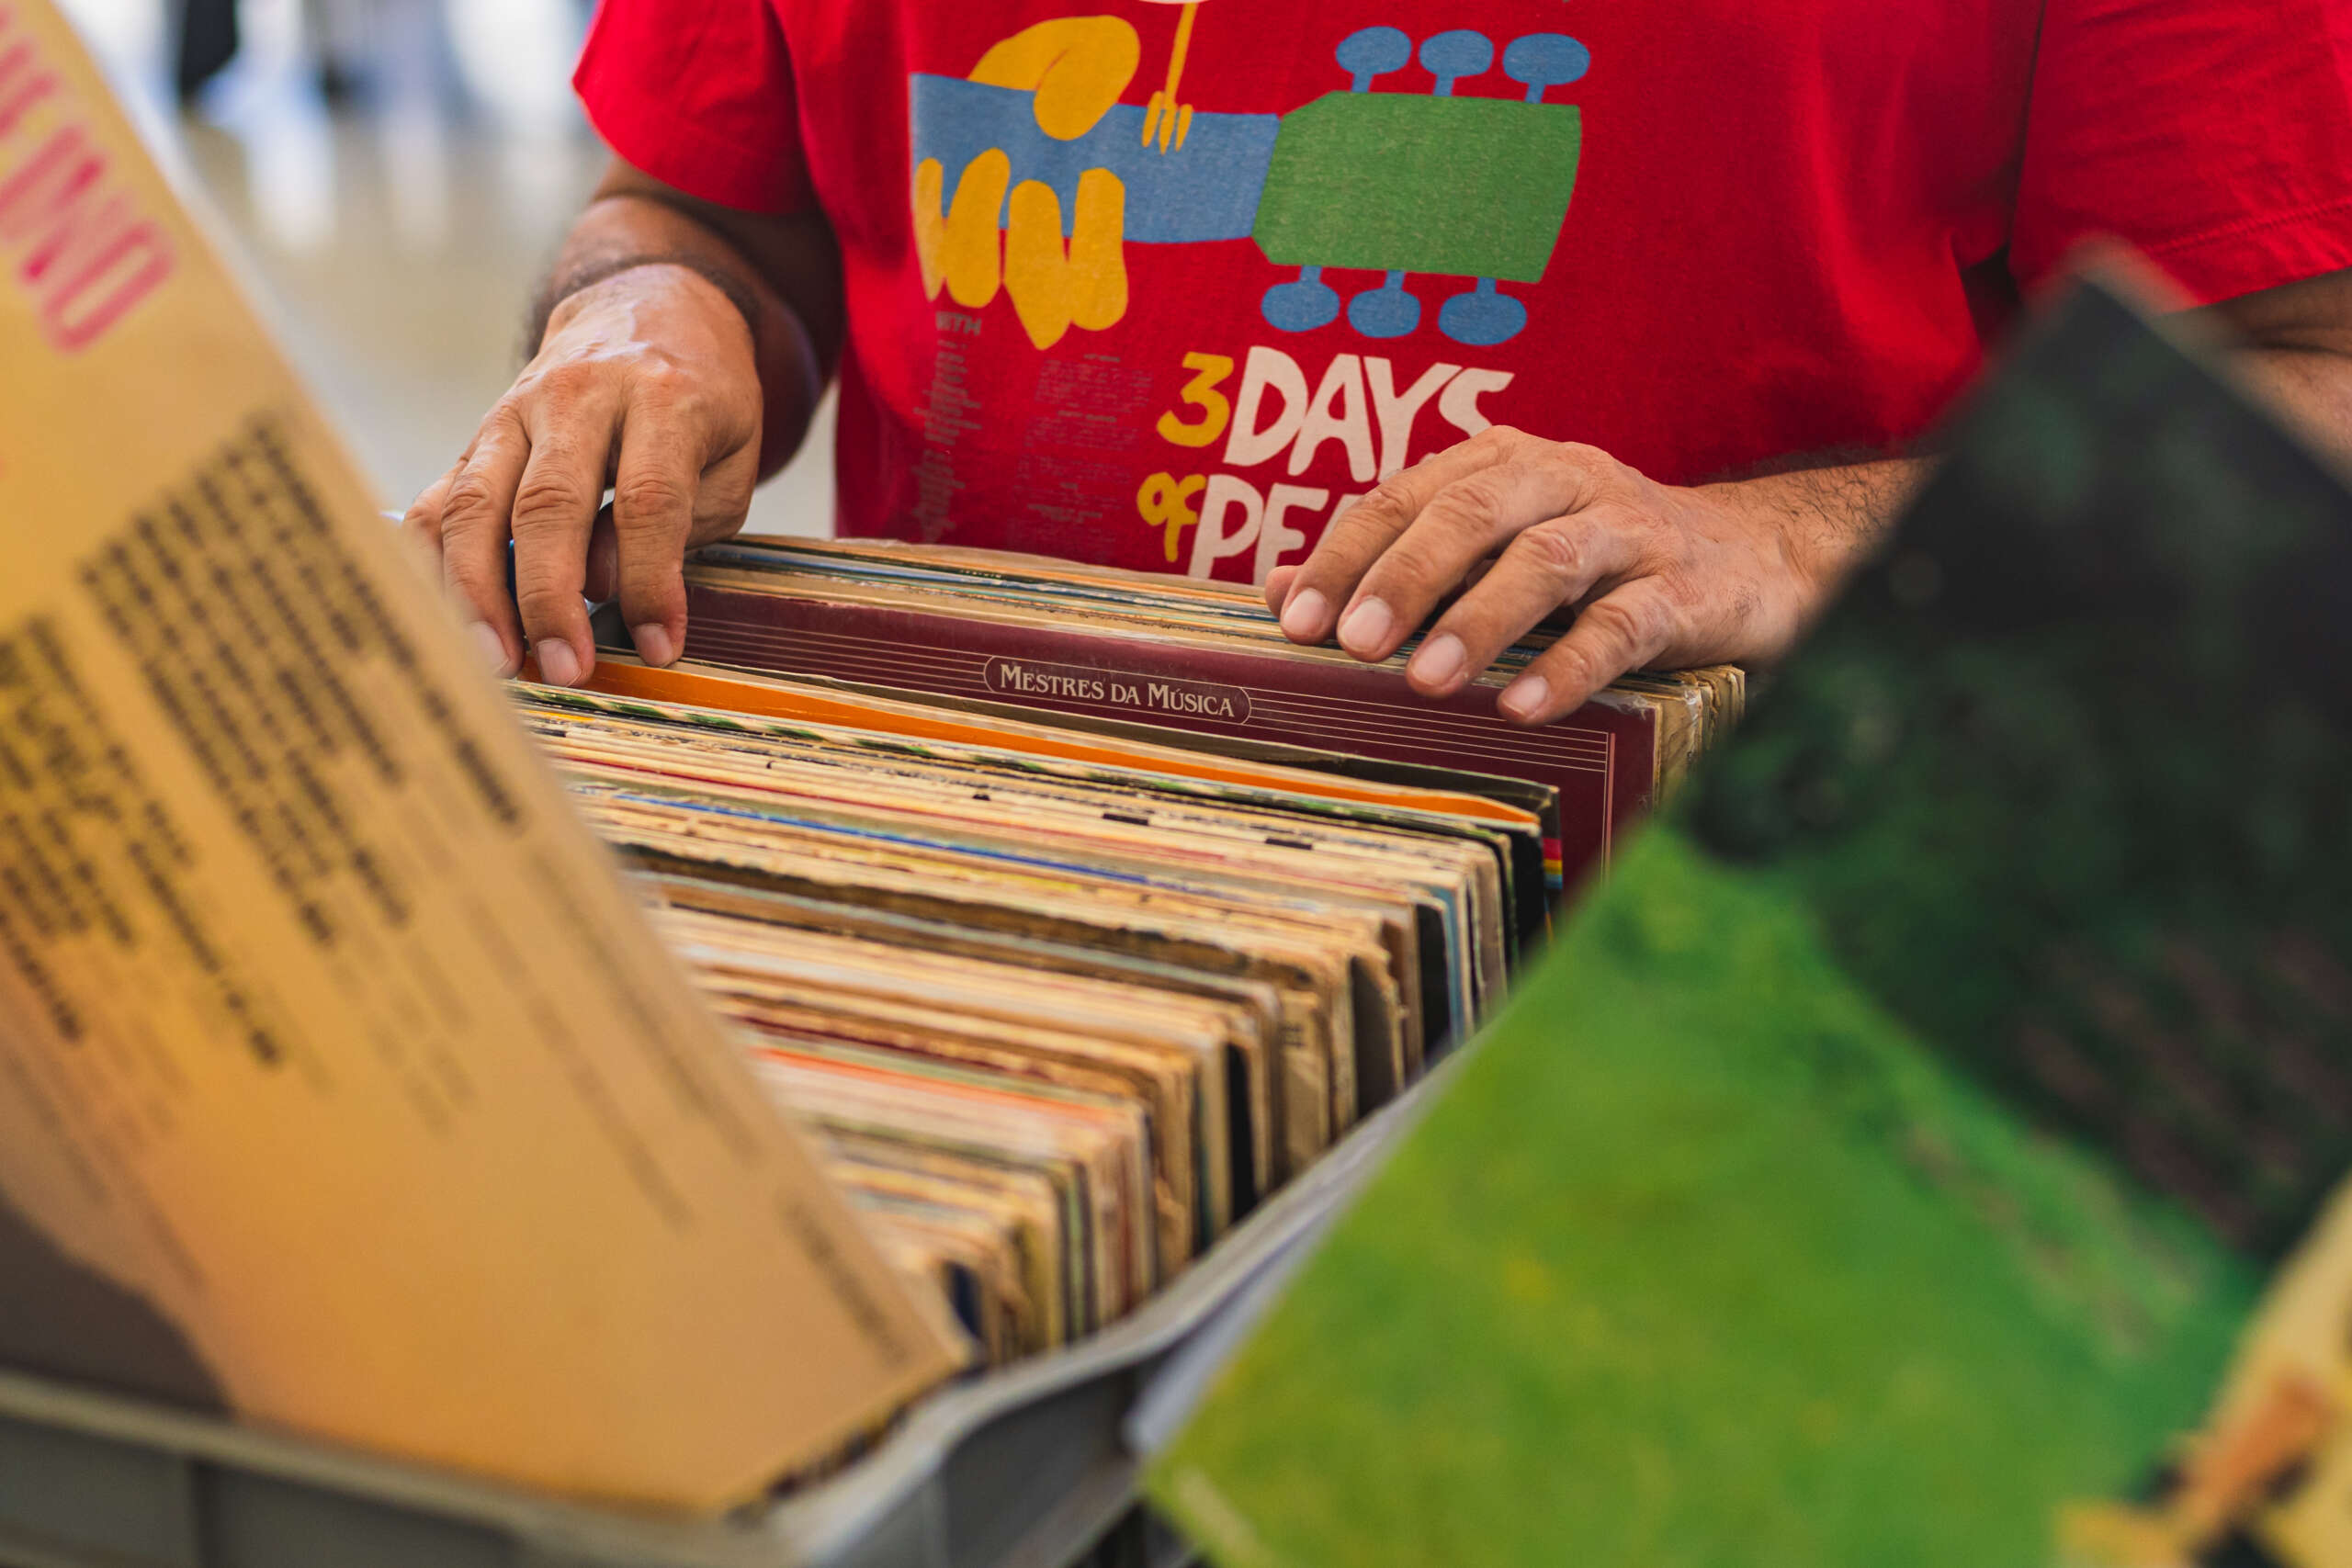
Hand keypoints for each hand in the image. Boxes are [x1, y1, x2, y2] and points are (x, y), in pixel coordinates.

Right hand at [404, 262, 762, 685]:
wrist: (647, 308)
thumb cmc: (700, 400)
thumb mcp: (728, 456)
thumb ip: (681, 522)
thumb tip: (603, 587)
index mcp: (662, 396)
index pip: (649, 499)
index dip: (651, 581)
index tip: (659, 647)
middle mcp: (578, 396)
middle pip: (549, 503)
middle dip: (550, 598)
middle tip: (561, 670)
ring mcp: (514, 411)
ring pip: (475, 501)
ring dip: (476, 591)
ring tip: (494, 662)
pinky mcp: (477, 435)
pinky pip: (436, 500)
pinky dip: (430, 562)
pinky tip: (441, 619)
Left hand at [1265, 427, 1909, 724]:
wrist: (1754, 560)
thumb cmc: (1594, 563)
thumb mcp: (1494, 551)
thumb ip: (1396, 564)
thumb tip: (1276, 591)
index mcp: (1504, 463)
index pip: (1408, 496)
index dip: (1348, 554)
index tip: (1296, 619)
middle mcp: (1564, 480)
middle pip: (1473, 513)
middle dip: (1406, 578)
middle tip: (1353, 643)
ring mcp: (1629, 532)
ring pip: (1547, 561)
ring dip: (1481, 620)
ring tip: (1429, 682)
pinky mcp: (1685, 591)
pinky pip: (1624, 624)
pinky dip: (1572, 665)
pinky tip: (1527, 707)